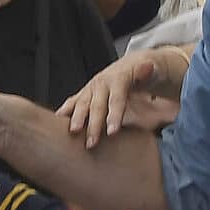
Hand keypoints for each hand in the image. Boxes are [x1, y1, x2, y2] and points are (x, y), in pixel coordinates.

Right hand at [58, 45, 186, 146]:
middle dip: (93, 125)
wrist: (132, 66)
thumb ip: (148, 72)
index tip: (112, 132)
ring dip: (76, 119)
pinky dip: (64, 112)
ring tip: (72, 133)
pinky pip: (72, 103)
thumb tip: (147, 67)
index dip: (113, 115)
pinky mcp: (84, 94)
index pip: (116, 99)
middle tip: (91, 143)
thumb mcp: (152, 71)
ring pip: (81, 104)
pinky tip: (57, 124)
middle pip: (96, 105)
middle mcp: (101, 83)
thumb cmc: (145, 74)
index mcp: (118, 79)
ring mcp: (91, 89)